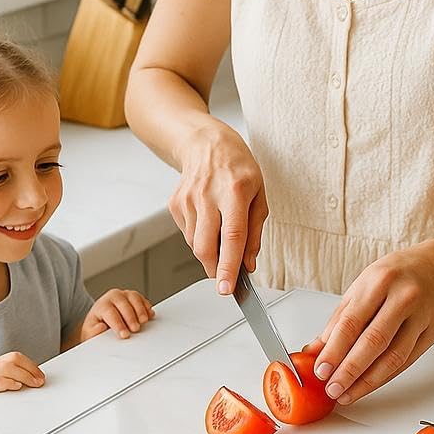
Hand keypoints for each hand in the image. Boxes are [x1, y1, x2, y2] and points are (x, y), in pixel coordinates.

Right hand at [0, 352, 44, 405]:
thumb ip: (10, 380)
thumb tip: (36, 378)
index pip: (11, 357)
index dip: (29, 364)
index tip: (40, 375)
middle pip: (9, 360)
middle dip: (28, 369)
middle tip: (39, 381)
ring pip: (3, 368)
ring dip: (23, 375)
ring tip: (31, 384)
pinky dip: (9, 382)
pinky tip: (17, 387)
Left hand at [81, 289, 154, 340]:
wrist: (102, 318)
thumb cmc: (97, 325)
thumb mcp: (90, 331)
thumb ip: (93, 331)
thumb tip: (100, 328)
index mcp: (101, 305)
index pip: (110, 313)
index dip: (118, 324)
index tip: (124, 334)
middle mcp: (113, 297)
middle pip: (123, 305)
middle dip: (130, 318)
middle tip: (135, 329)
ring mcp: (125, 294)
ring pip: (134, 298)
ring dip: (140, 311)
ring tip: (143, 321)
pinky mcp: (134, 296)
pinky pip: (142, 298)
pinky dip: (146, 307)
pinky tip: (149, 315)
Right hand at [169, 124, 268, 294]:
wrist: (207, 144)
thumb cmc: (239, 169)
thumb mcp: (259, 196)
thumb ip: (254, 233)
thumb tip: (248, 264)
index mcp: (235, 192)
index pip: (231, 237)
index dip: (228, 266)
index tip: (226, 288)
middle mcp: (208, 196)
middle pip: (206, 247)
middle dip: (215, 269)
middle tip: (225, 277)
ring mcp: (188, 200)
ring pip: (194, 244)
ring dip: (209, 252)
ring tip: (220, 231)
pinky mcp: (175, 204)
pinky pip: (187, 234)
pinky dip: (199, 237)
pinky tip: (208, 219)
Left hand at [309, 245, 433, 405]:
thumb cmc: (394, 275)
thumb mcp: (361, 286)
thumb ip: (339, 319)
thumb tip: (316, 351)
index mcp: (380, 281)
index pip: (353, 322)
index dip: (334, 350)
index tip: (321, 370)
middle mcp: (403, 297)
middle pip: (374, 342)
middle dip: (350, 370)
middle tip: (332, 388)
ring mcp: (421, 316)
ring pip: (393, 357)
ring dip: (367, 381)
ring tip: (347, 393)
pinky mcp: (432, 333)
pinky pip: (406, 361)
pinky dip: (385, 377)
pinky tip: (368, 384)